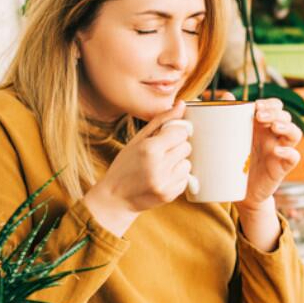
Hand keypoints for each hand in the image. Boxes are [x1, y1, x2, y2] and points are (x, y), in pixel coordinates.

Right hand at [83, 101, 192, 235]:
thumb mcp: (138, 140)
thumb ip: (161, 121)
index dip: (175, 133)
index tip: (166, 137)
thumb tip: (182, 104)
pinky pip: (185, 179)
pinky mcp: (170, 195)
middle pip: (186, 147)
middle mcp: (158, 166)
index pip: (181, 132)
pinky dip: (176, 178)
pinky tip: (161, 179)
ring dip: (177, 164)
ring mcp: (164, 182)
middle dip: (176, 148)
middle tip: (161, 154)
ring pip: (188, 164)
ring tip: (160, 167)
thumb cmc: (125, 165)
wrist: (115, 198)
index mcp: (149, 148)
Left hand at [236, 96, 302, 209]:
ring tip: (274, 127)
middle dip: (274, 112)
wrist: (238, 191)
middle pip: (285, 116)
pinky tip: (277, 150)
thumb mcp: (230, 139)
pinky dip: (289, 151)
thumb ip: (228, 117)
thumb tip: (226, 96)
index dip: (270, 103)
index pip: (276, 106)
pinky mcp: (282, 167)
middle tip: (259, 115)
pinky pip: (294, 156)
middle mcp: (274, 135)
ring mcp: (280, 150)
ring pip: (295, 133)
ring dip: (287, 126)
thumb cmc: (235, 161)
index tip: (256, 106)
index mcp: (263, 125)